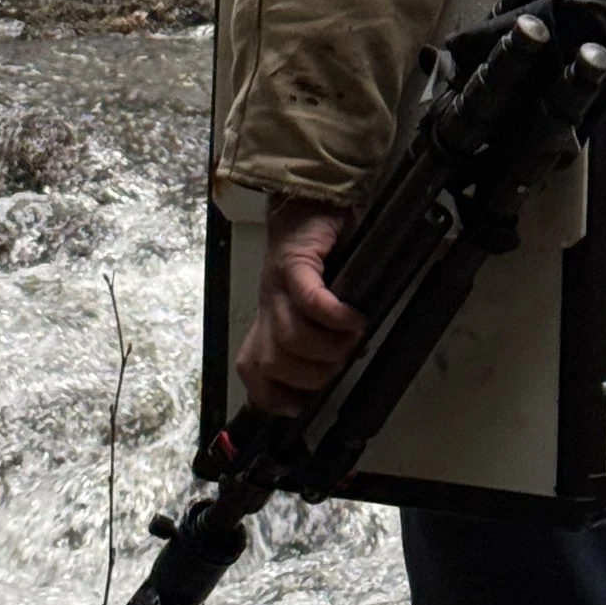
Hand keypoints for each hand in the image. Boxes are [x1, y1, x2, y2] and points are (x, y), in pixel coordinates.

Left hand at [235, 197, 365, 413]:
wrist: (310, 198)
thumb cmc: (317, 250)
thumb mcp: (310, 297)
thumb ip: (318, 327)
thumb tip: (350, 357)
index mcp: (268, 319)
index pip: (252, 369)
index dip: (270, 396)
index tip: (300, 406)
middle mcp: (267, 306)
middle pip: (274, 363)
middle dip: (312, 376)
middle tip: (342, 361)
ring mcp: (277, 285)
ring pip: (291, 338)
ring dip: (328, 348)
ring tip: (353, 336)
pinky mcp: (294, 262)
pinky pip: (308, 299)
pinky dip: (333, 315)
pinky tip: (353, 317)